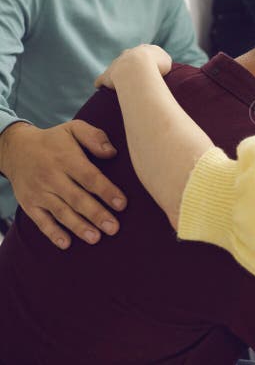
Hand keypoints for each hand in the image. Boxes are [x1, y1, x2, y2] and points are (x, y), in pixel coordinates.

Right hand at [0, 121, 124, 248]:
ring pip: (61, 212)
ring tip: (96, 238)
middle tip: (114, 228)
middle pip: (77, 198)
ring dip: (79, 227)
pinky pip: (41, 221)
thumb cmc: (55, 140)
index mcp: (66, 159)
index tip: (122, 204)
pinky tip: (66, 244)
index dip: (106, 191)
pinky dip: (53, 233)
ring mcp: (39, 192)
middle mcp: (52, 177)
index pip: (89, 177)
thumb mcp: (74, 128)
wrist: (15, 149)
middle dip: (96, 214)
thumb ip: (95, 137)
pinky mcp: (29, 204)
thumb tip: (112, 153)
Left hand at [95, 44, 172, 89]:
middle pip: (128, 57)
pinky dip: (101, 82)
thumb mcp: (167, 61)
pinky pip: (102, 80)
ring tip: (121, 83)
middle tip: (136, 74)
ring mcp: (116, 63)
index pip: (146, 52)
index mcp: (144, 49)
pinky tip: (100, 87)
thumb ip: (164, 62)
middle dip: (131, 64)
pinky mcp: (107, 75)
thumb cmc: (156, 65)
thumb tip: (163, 68)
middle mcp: (128, 54)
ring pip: (116, 67)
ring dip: (118, 74)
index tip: (151, 67)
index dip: (149, 60)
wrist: (138, 68)